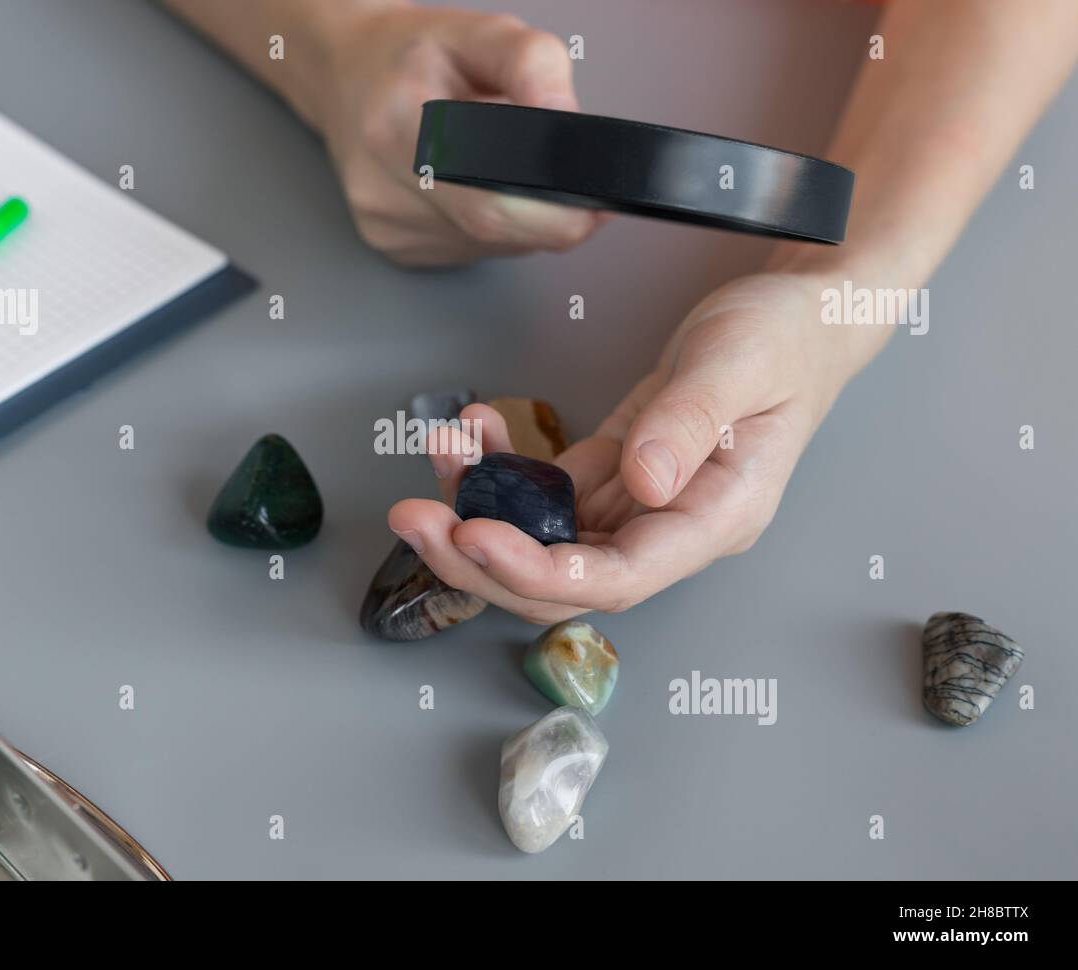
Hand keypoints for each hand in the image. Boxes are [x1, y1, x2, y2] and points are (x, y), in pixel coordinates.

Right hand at [318, 6, 608, 264]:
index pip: (491, 198)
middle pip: (494, 229)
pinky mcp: (392, 247)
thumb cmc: (414, 55)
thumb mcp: (480, 32)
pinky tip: (472, 187)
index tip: (595, 198)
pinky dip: (489, 227)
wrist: (346, 75)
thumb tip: (571, 125)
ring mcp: (385, 224)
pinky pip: (468, 250)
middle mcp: (384, 184)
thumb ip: (534, 65)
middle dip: (550, 216)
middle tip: (579, 190)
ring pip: (489, 245)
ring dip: (517, 217)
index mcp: (400, 122)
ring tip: (500, 167)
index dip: (554, 211)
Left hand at [388, 271, 864, 622]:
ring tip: (440, 449)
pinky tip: (477, 430)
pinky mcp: (614, 477)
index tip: (473, 537)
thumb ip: (692, 422)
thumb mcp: (743, 362)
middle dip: (481, 558)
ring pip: (543, 539)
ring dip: (479, 506)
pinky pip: (545, 492)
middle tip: (415, 517)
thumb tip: (644, 486)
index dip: (539, 571)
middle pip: (563, 579)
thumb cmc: (785, 339)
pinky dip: (502, 468)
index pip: (617, 578)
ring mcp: (639, 507)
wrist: (796, 317)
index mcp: (714, 519)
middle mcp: (669, 528)